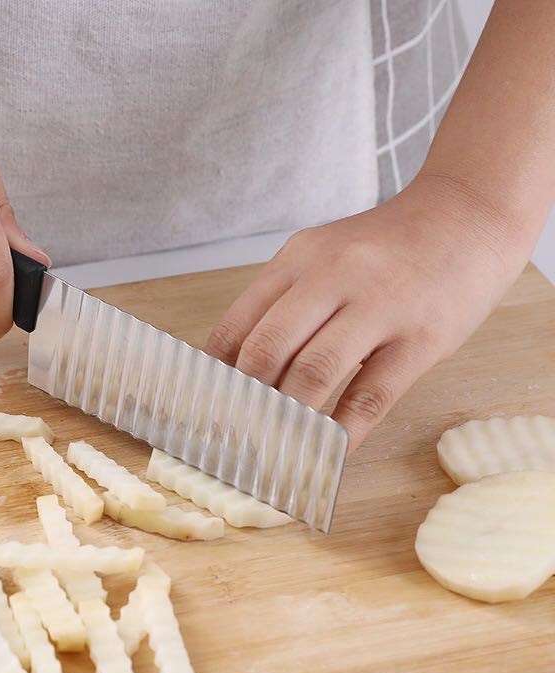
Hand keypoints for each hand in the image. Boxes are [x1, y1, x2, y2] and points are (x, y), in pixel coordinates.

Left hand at [205, 177, 524, 449]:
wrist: (469, 215)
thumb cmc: (388, 248)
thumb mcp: (324, 256)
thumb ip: (284, 302)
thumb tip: (240, 370)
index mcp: (298, 258)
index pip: (236, 326)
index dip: (215, 379)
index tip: (209, 412)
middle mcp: (331, 276)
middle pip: (267, 351)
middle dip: (246, 403)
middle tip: (239, 438)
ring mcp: (378, 305)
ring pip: (313, 374)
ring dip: (289, 420)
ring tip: (276, 450)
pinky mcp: (421, 336)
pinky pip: (372, 395)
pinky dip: (344, 431)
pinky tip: (331, 452)